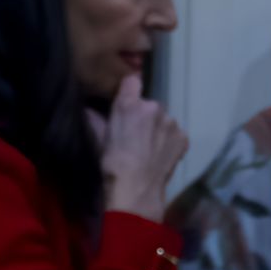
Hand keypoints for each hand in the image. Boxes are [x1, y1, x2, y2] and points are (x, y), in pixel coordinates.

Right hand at [94, 75, 187, 221]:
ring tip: (150, 150)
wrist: (136, 188)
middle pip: (150, 105)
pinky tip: (161, 156)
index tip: (128, 104)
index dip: (130, 92)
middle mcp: (153, 107)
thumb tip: (88, 110)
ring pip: (164, 121)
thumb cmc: (112, 164)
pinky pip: (175, 135)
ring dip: (159, 130)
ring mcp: (171, 122)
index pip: (132, 81)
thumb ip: (96, 120)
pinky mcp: (182, 137)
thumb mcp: (99, 139)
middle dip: (145, 118)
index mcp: (129, 104)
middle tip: (137, 138)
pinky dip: (170, 143)